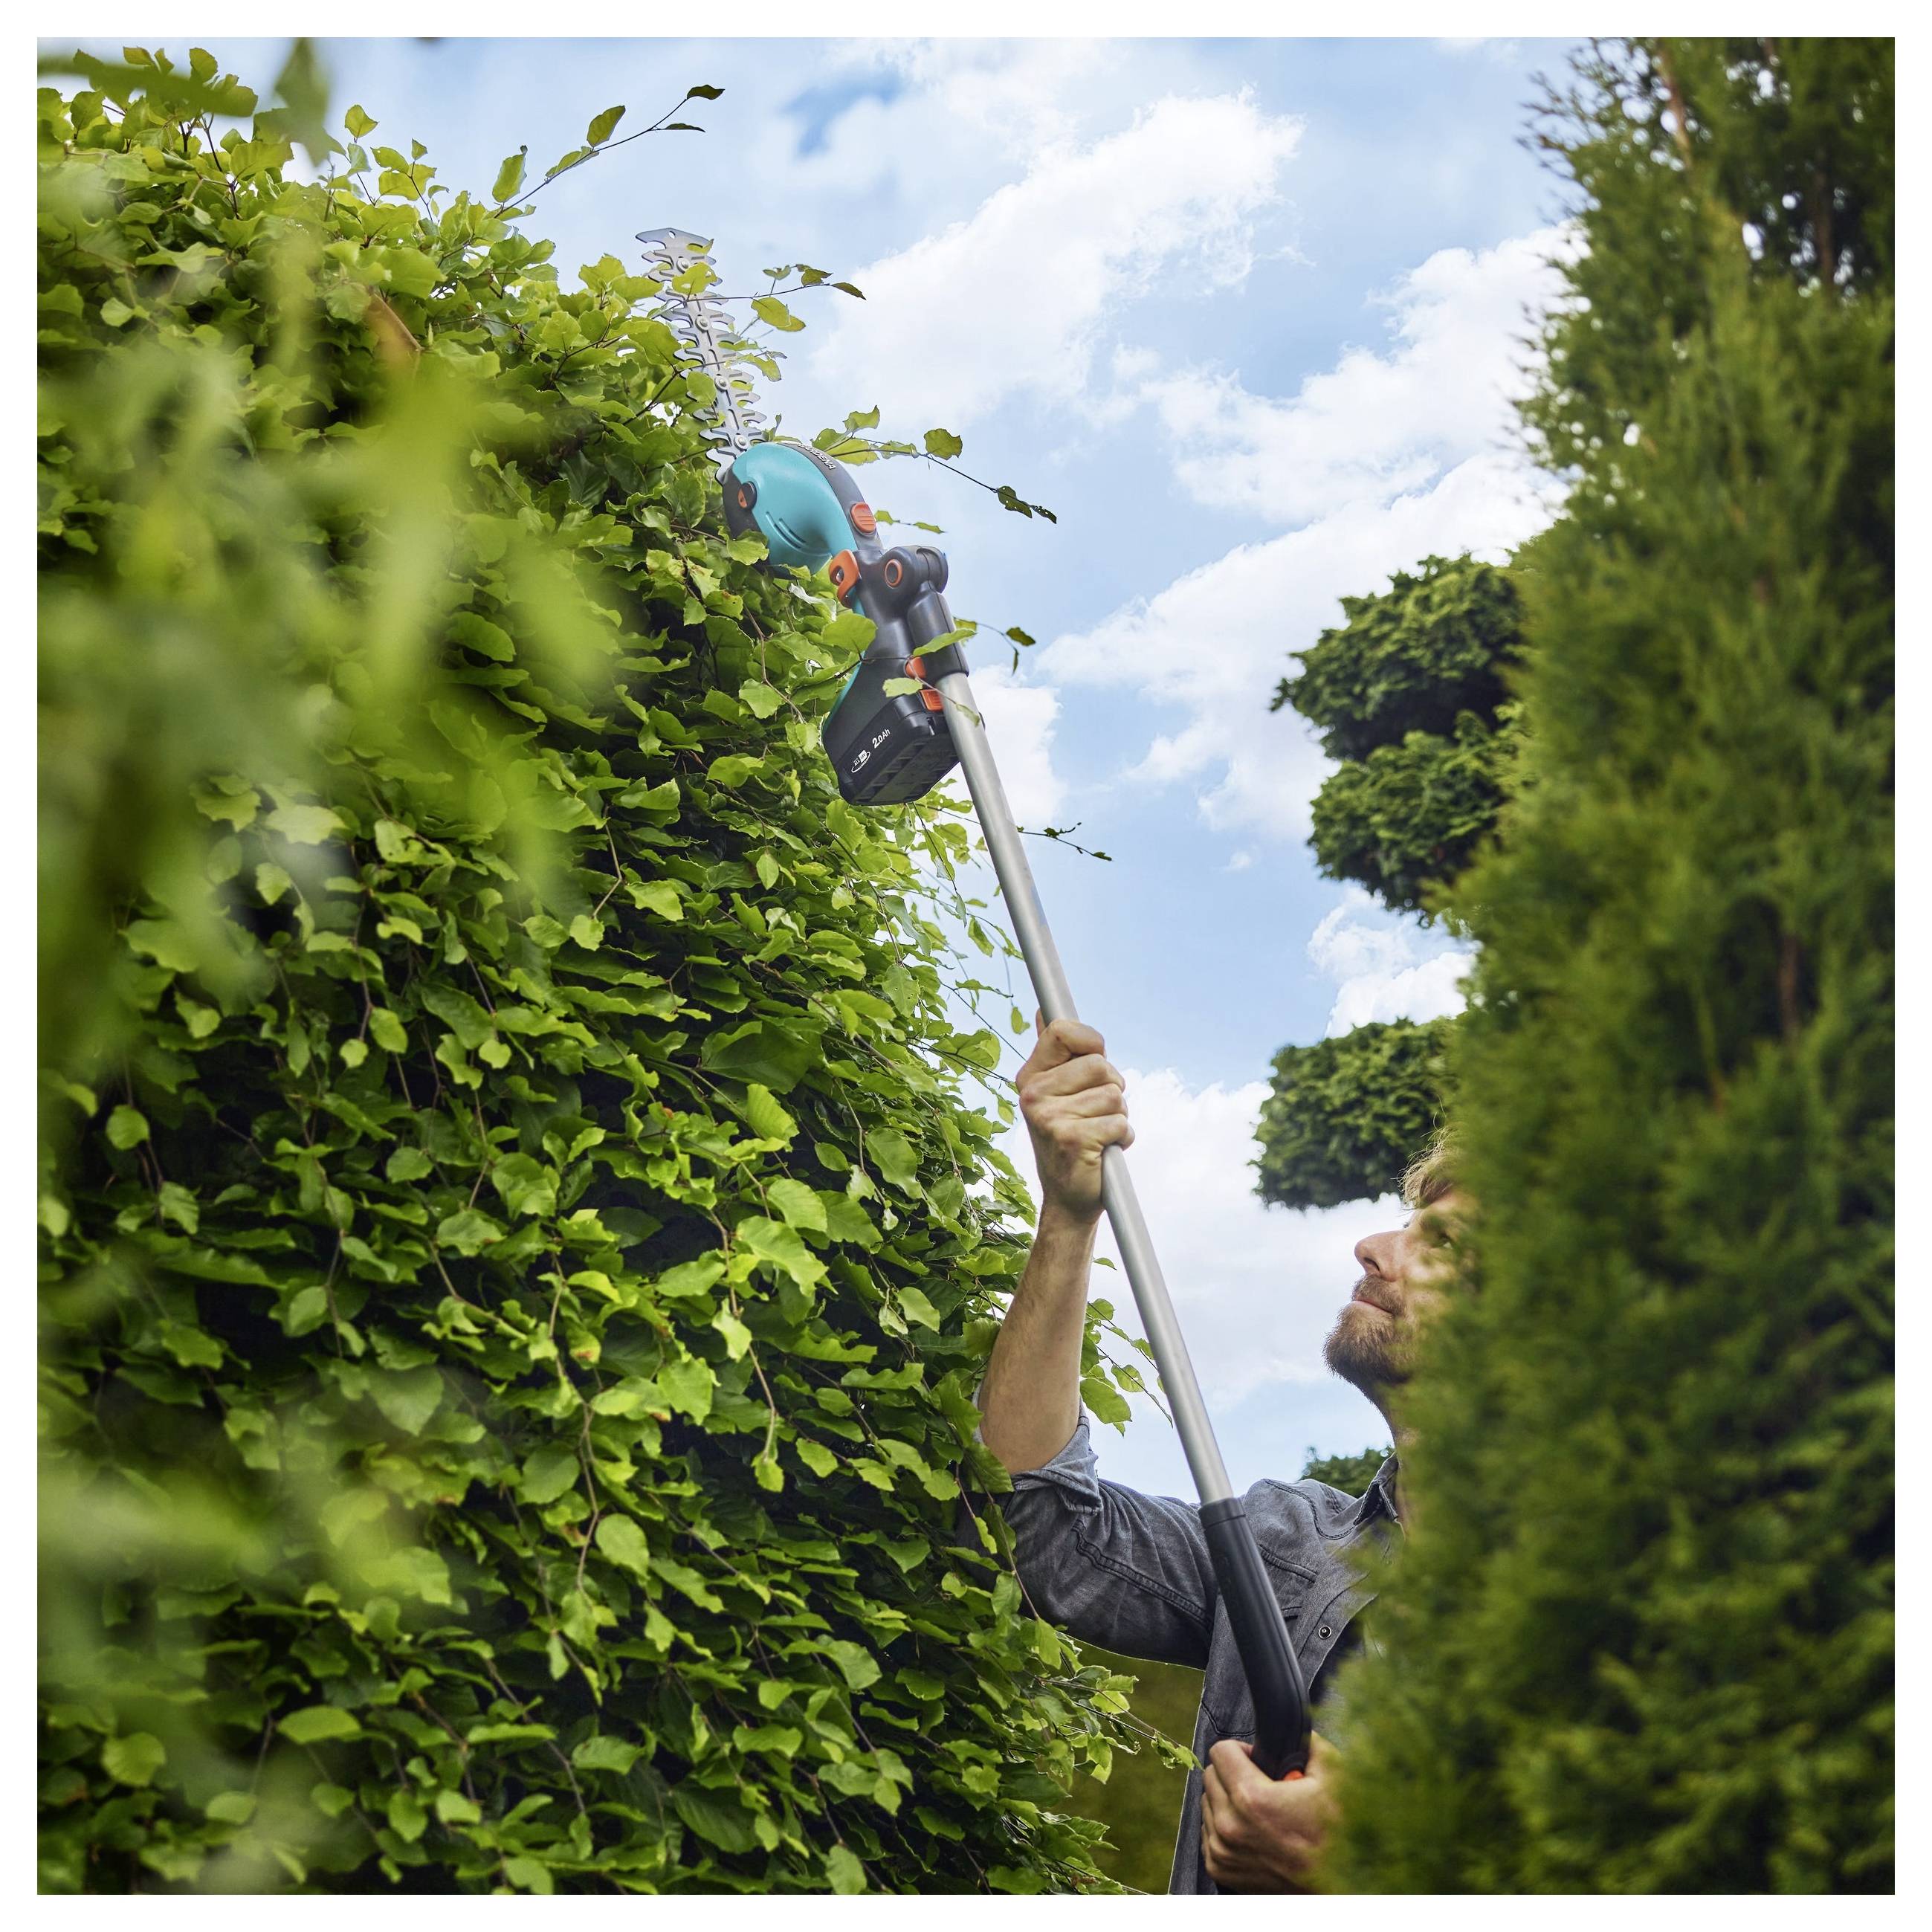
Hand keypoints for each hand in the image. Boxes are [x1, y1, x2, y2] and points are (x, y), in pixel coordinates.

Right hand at [1014, 1012, 1131, 1222]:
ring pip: (1114, 1095)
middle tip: (1095, 1113)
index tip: (1095, 1058)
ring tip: (1098, 1134)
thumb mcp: (1057, 1093)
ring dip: (1118, 1117)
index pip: (1062, 1030)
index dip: (1091, 1041)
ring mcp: (1049, 1117)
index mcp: (1030, 1077)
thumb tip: (1043, 1011)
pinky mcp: (1071, 1139)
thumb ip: (1055, 1054)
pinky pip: (1120, 1123)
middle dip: (1112, 1088)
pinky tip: (1102, 1151)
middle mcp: (1033, 1094)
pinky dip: (1122, 1138)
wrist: (1068, 1198)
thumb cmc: (1071, 1138)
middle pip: (1100, 1065)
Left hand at [1201, 1732, 1336, 1892]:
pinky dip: (1224, 1826)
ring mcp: (1222, 1851)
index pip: (1220, 1751)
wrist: (1339, 1884)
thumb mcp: (1333, 1775)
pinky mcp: (1220, 1869)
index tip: (1257, 1759)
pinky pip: (1207, 1831)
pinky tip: (1251, 1829)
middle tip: (1261, 1783)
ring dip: (1227, 1800)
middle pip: (1211, 1776)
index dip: (1242, 1749)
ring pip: (1207, 1803)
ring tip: (1259, 1809)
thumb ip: (1308, 1741)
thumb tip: (1292, 1728)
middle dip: (1233, 1773)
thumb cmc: (1337, 1833)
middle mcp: (1229, 1826)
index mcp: (1251, 1799)